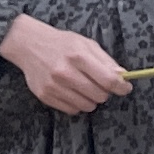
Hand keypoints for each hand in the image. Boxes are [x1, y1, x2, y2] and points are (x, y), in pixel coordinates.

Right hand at [0, 16, 131, 114]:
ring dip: (91, 99)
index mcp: (78, 56)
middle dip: (104, 92)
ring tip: (84, 87)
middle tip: (99, 84)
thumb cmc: (61, 43)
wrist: (29, 45)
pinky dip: (77, 104)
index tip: (125, 88)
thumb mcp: (85, 44)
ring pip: (87, 106)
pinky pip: (72, 110)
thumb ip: (105, 60)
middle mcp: (65, 72)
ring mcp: (54, 86)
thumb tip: (122, 76)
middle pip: (99, 95)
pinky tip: (72, 92)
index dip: (121, 87)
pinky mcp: (45, 96)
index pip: (108, 80)